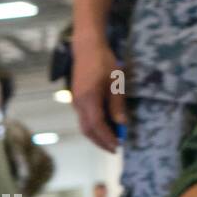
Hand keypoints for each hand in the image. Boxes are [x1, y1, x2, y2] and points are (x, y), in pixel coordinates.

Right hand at [71, 36, 124, 151]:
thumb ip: (117, 104)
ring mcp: (75, 101)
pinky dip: (94, 126)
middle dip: (100, 141)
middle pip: (87, 130)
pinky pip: (84, 118)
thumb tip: (121, 124)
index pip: (97, 125)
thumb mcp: (115, 82)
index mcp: (88, 99)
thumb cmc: (104, 63)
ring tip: (112, 140)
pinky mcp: (77, 99)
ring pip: (84, 125)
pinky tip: (105, 126)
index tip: (118, 146)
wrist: (87, 48)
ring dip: (97, 135)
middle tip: (114, 148)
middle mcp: (78, 103)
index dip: (107, 138)